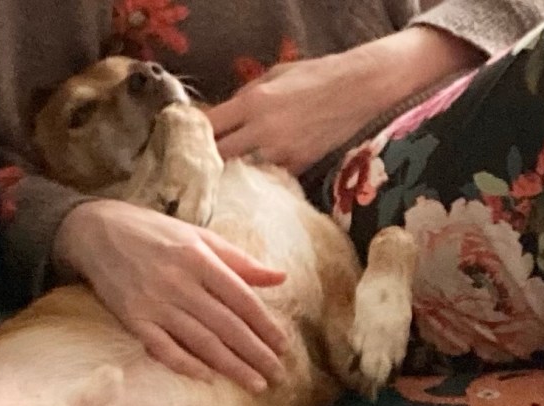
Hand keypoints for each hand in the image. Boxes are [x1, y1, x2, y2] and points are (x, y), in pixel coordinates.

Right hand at [52, 199, 288, 392]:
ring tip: (254, 384)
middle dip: (255, 353)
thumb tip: (280, 278)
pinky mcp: (132, 318)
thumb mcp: (198, 236)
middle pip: (226, 325)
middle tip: (277, 376)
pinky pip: (163, 347)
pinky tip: (207, 378)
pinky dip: (185, 364)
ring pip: (200, 340)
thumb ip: (238, 260)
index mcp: (199, 259)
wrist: (95, 231)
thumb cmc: (153, 232)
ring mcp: (154, 302)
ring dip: (230, 366)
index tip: (283, 347)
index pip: (242, 299)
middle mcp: (179, 282)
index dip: (265, 325)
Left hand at [207, 27, 483, 173]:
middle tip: (188, 174)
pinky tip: (245, 192)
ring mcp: (280, 152)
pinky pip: (267, 181)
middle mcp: (262, 129)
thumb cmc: (317, 76)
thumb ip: (245, 97)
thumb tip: (220, 116)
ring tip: (211, 188)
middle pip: (217, 155)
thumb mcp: (275, 76)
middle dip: (201, 164)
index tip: (180, 145)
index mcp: (253, 101)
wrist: (362, 87)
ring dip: (226, 180)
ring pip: (240, 174)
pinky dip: (255, 185)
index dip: (190, 137)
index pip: (207, 124)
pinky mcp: (298, 167)